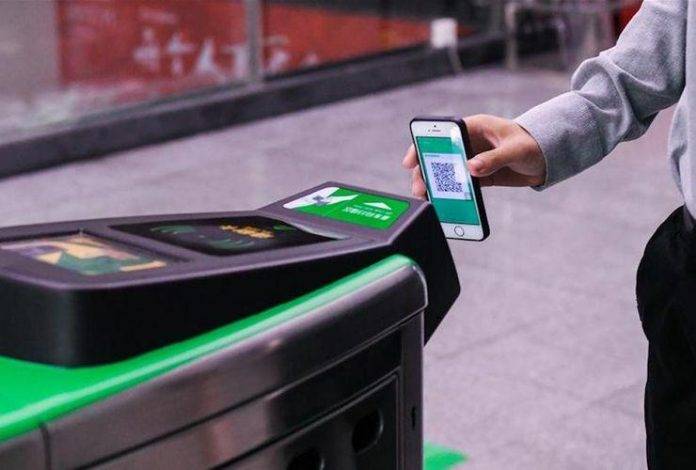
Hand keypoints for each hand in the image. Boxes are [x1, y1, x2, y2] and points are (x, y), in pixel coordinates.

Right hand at [402, 114, 545, 197]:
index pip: (441, 132)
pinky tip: (444, 203)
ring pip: (446, 171)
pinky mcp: (479, 176)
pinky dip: (452, 194)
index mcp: (474, 127)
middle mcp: (469, 142)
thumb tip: (471, 168)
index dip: (423, 144)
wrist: (549, 158)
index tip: (412, 160)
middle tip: (419, 188)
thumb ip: (493, 159)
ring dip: (436, 184)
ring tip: (427, 198)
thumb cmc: (533, 144)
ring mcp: (472, 159)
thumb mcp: (515, 150)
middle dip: (425, 171)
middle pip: (438, 155)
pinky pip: (460, 185)